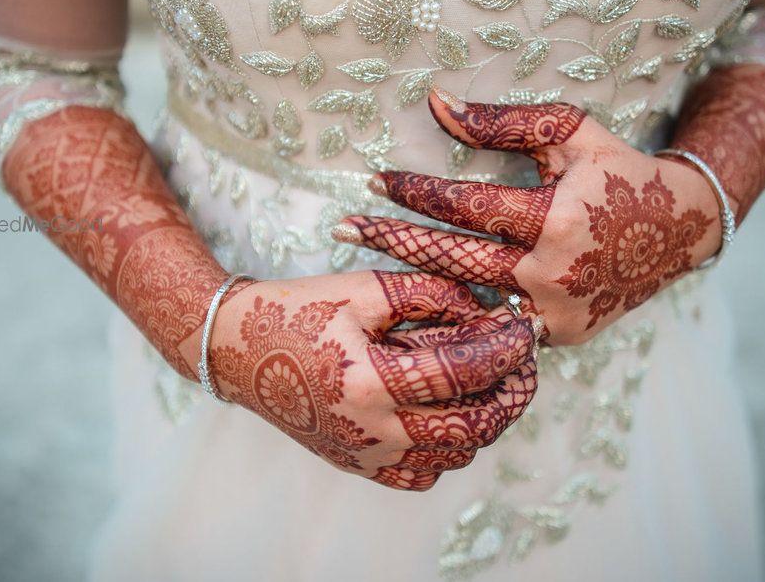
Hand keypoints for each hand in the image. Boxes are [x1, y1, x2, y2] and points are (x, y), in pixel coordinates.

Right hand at [191, 271, 541, 490]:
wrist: (239, 352)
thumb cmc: (299, 311)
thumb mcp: (364, 289)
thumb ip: (429, 293)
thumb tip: (485, 307)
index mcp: (371, 382)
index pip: (463, 372)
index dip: (505, 349)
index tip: (525, 329)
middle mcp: (371, 430)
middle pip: (471, 428)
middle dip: (511, 396)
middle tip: (525, 366)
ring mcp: (365, 455)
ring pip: (452, 456)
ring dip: (484, 421)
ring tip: (494, 385)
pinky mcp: (358, 465)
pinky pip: (421, 474)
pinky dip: (447, 450)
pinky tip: (449, 415)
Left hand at [332, 90, 721, 345]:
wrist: (681, 229)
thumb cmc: (619, 171)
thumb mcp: (570, 132)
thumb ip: (502, 122)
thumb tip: (435, 103)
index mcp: (555, 218)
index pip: (465, 206)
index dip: (414, 192)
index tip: (372, 180)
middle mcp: (552, 272)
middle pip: (452, 258)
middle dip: (391, 241)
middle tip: (340, 228)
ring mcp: (556, 312)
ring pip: (468, 301)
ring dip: (413, 284)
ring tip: (363, 270)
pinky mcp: (563, 336)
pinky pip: (497, 330)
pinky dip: (459, 319)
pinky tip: (415, 312)